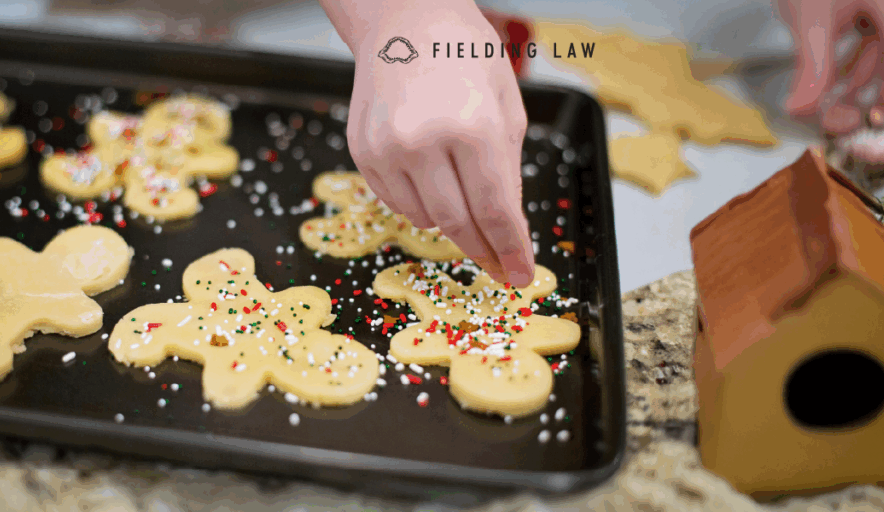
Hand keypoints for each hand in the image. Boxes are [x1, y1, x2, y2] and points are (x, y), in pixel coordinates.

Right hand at [338, 2, 532, 286]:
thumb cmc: (464, 55)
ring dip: (451, 222)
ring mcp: (388, 149)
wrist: (404, 21)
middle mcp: (425, 142)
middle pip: (458, 225)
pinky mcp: (363, 153)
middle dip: (483, 251)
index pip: (495, 211)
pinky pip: (396, 203)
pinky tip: (431, 178)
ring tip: (462, 193)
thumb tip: (506, 228)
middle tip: (498, 267)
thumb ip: (509, 172)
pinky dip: (419, 204)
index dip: (511, 251)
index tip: (520, 276)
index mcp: (473, 127)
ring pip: (425, 219)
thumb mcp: (507, 107)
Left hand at [777, 0, 883, 160]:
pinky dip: (860, 66)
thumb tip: (803, 112)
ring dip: (870, 84)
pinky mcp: (871, 2)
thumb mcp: (809, 20)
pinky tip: (839, 87)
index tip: (880, 117)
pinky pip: (877, 38)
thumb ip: (811, 68)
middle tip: (877, 131)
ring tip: (843, 112)